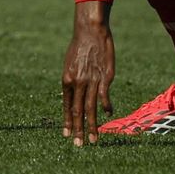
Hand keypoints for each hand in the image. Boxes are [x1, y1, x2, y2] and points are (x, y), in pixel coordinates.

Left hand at [61, 2, 113, 145]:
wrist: (90, 29)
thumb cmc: (80, 45)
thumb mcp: (70, 64)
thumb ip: (72, 81)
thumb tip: (73, 94)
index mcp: (66, 81)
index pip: (66, 107)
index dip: (67, 122)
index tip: (68, 135)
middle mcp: (77, 83)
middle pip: (77, 111)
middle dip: (78, 130)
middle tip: (80, 144)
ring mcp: (91, 80)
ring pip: (90, 107)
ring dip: (92, 125)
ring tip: (94, 138)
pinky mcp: (104, 75)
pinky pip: (104, 95)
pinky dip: (105, 105)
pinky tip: (108, 113)